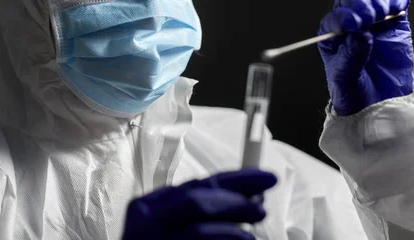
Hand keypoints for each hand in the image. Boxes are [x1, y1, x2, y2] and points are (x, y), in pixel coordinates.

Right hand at [122, 169, 276, 239]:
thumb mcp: (170, 225)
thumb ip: (200, 212)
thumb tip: (249, 198)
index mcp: (150, 206)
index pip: (198, 184)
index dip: (237, 179)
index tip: (266, 179)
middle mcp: (146, 220)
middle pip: (197, 200)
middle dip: (236, 201)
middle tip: (261, 209)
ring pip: (198, 229)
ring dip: (232, 230)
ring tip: (251, 237)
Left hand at [317, 0, 413, 115]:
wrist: (377, 105)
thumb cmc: (353, 92)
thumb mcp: (345, 78)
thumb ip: (352, 56)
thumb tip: (362, 34)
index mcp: (332, 36)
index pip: (334, 17)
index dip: (343, 17)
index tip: (353, 24)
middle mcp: (351, 24)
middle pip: (351, 0)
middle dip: (360, 4)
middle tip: (369, 17)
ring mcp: (373, 23)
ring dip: (378, 0)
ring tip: (382, 15)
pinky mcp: (394, 25)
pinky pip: (395, 4)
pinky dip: (398, 1)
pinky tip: (398, 8)